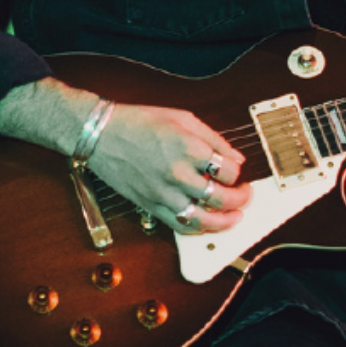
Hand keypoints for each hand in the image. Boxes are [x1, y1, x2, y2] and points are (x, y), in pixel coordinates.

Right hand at [88, 104, 249, 232]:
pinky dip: (198, 228)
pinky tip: (208, 223)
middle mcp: (178, 173)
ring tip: (235, 217)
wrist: (100, 134)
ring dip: (224, 221)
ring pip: (202, 219)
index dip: (237, 171)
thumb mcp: (182, 118)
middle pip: (221, 197)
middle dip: (240, 198)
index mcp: (188, 147)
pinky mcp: (150, 205)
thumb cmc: (138, 121)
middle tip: (245, 194)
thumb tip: (236, 157)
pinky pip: (179, 225)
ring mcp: (163, 192)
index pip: (228, 170)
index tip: (235, 170)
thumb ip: (213, 138)